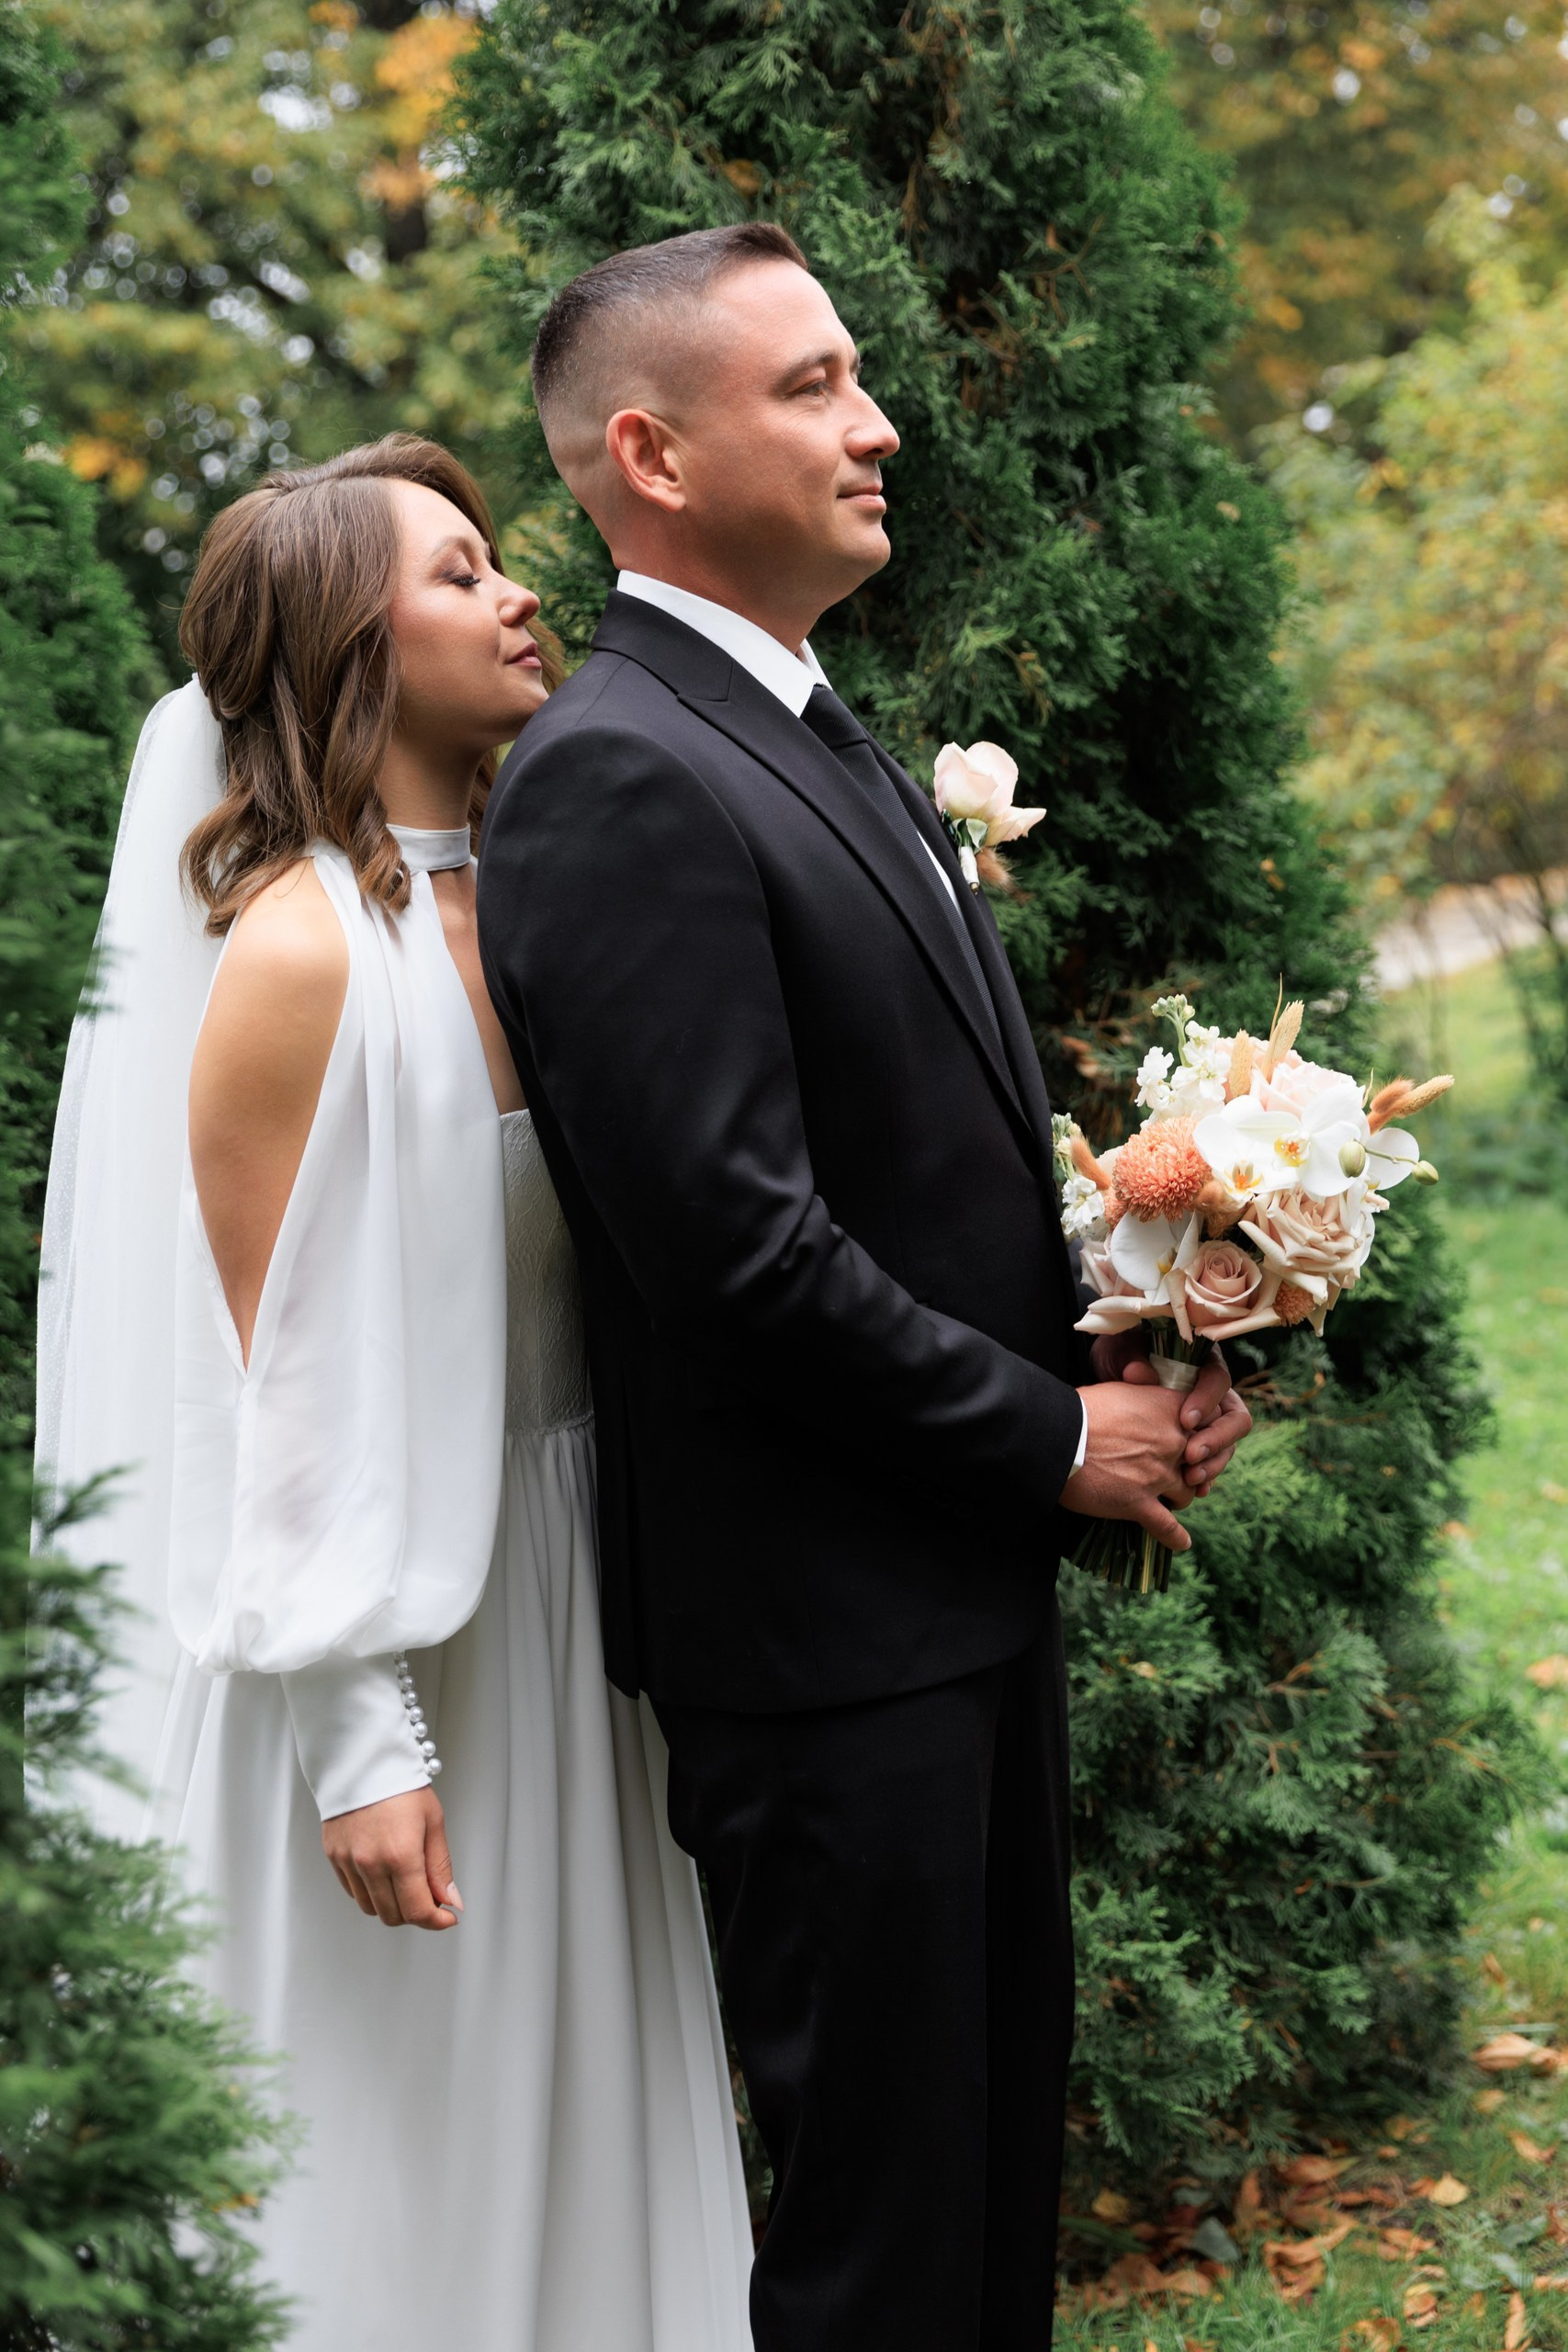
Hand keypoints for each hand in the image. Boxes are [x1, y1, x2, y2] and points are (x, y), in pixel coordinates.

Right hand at [321, 1786, 461, 1930]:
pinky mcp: (334, 1857)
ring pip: (371, 1908)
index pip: (417, 1911)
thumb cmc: (401, 1784)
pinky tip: (384, 1872)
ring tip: (406, 1882)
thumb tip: (449, 1900)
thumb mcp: (433, 1821)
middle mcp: (370, 1863)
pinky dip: (371, 1892)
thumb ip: (440, 1866)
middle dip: (415, 1914)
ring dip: (392, 1905)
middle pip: (393, 1916)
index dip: (436, 1922)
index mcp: (401, 1855)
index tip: (447, 1917)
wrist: (363, 1759)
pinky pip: (353, 1891)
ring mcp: (348, 1862)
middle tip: (429, 1896)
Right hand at [1060, 1379, 1197, 1552]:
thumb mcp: (1122, 1389)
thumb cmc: (1080, 1408)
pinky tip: (1181, 1542)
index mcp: (1169, 1409)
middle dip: (1196, 1468)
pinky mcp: (1138, 1503)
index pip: (1213, 1421)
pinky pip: (1167, 1527)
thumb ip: (1146, 1393)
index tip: (1198, 1438)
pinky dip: (1175, 1537)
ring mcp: (1157, 1475)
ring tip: (1173, 1499)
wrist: (1055, 1435)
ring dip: (1182, 1496)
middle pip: (1203, 1461)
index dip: (1208, 1433)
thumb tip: (1149, 1391)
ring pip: (1187, 1493)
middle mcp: (1171, 1442)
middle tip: (1187, 1472)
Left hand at [1089, 1332, 1252, 1497]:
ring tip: (1190, 1479)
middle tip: (1191, 1456)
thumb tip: (1137, 1373)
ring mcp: (1208, 1421)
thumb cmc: (1118, 1356)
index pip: (1218, 1379)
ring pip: (1227, 1444)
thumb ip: (1130, 1358)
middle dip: (1216, 1439)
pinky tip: (1194, 1489)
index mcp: (1201, 1363)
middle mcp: (1212, 1393)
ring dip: (1213, 1463)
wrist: (1107, 1375)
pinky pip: (1212, 1462)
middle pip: (1234, 1417)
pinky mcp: (1197, 1443)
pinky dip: (1206, 1476)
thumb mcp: (1119, 1352)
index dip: (1207, 1400)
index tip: (1186, 1421)